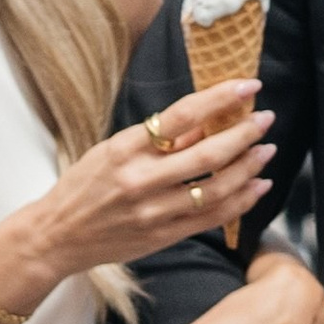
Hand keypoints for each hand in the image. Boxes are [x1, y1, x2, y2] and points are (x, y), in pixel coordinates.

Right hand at [4, 80, 272, 294]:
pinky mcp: (164, 236)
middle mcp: (142, 179)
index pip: (183, 115)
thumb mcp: (111, 151)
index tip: (248, 86)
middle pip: (208, 153)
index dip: (220, 98)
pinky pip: (213, 217)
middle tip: (266, 119)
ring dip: (249, 167)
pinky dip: (241, 201)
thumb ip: (158, 140)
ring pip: (217, 187)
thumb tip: (205, 121)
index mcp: (126, 148)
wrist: (57, 237)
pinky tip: (258, 186)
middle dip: (245, 133)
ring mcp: (155, 211)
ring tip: (267, 150)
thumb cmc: (83, 188)